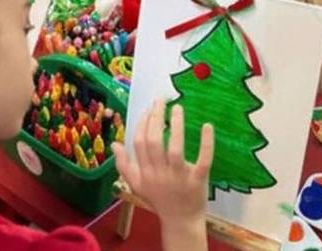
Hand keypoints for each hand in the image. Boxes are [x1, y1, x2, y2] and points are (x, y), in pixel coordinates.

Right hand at [111, 101, 211, 226]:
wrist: (180, 221)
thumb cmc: (159, 198)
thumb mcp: (137, 184)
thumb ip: (124, 165)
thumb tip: (114, 143)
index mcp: (145, 172)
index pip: (139, 143)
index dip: (143, 124)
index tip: (149, 108)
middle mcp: (159, 174)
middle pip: (154, 142)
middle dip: (156, 119)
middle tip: (161, 101)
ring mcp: (179, 178)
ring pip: (175, 150)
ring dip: (176, 127)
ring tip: (178, 108)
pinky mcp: (198, 180)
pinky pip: (202, 161)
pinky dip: (206, 144)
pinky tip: (207, 126)